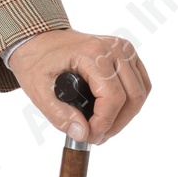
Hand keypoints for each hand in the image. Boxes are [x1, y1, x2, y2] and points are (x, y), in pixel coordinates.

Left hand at [5, 29, 150, 145]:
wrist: (39, 39)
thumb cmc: (36, 60)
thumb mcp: (38, 90)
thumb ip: (59, 114)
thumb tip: (82, 133)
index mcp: (92, 53)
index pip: (113, 97)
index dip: (104, 123)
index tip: (90, 137)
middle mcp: (113, 48)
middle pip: (132, 97)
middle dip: (115, 124)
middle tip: (96, 137)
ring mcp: (123, 48)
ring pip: (140, 92)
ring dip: (125, 117)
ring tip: (102, 127)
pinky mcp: (127, 53)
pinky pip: (141, 83)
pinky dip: (130, 103)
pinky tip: (112, 112)